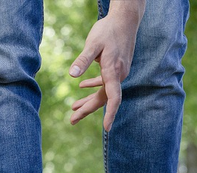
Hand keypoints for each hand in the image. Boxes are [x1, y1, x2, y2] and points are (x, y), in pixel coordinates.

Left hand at [69, 1, 145, 131]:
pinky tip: (82, 86)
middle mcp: (118, 76)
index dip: (110, 114)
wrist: (125, 19)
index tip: (106, 128)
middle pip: (103, 99)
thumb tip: (72, 75)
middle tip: (71, 121)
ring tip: (73, 109)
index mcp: (113, 72)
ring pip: (103, 92)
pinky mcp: (116, 67)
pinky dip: (93, 86)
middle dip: (87, 110)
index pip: (113, 98)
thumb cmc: (108, 30)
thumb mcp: (93, 44)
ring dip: (88, 100)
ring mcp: (118, 72)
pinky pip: (105, 83)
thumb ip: (83, 60)